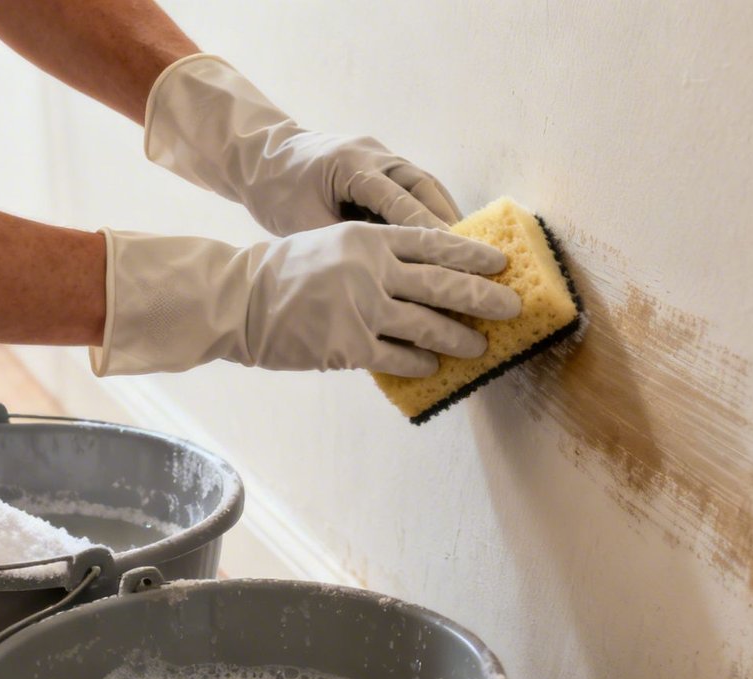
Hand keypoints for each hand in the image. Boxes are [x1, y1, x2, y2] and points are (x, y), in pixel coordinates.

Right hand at [91, 222, 520, 376]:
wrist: (239, 299)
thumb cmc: (289, 272)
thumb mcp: (336, 244)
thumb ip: (379, 256)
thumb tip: (431, 273)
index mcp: (369, 238)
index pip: (434, 243)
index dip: (473, 255)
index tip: (503, 262)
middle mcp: (371, 269)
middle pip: (443, 285)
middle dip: (484, 298)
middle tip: (513, 307)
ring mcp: (362, 309)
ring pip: (428, 326)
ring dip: (460, 338)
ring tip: (481, 347)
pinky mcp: (350, 346)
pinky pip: (399, 357)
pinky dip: (421, 363)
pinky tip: (434, 366)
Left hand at [142, 54, 461, 235]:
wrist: (260, 156)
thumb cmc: (275, 191)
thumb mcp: (300, 223)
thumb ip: (339, 246)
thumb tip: (375, 284)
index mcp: (352, 164)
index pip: (398, 201)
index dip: (428, 232)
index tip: (453, 260)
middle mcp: (375, 155)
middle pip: (424, 189)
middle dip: (450, 226)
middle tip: (475, 261)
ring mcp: (383, 156)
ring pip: (427, 188)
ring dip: (448, 220)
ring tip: (470, 257)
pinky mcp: (384, 166)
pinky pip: (416, 191)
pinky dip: (433, 216)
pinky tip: (446, 246)